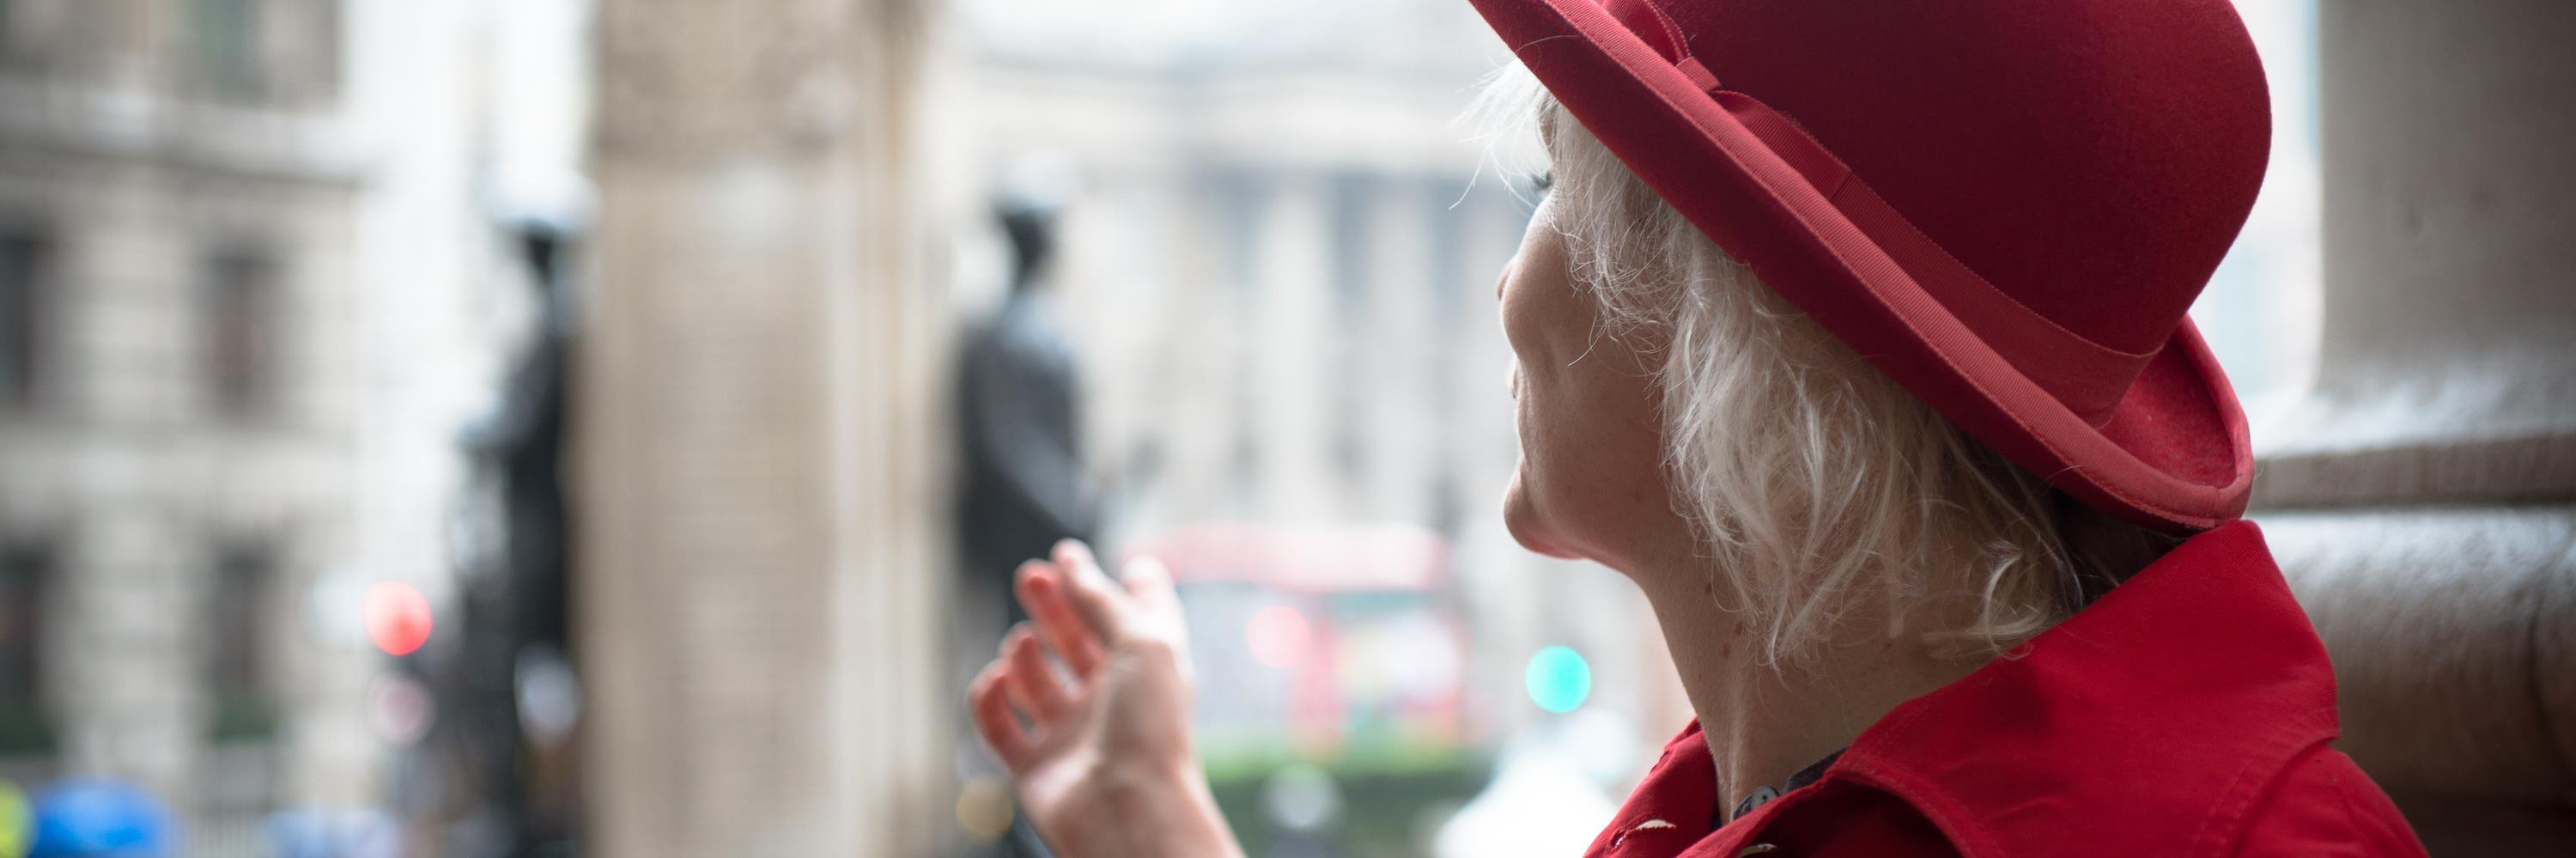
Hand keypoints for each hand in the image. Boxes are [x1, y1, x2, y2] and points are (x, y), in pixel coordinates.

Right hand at [969, 540, 1243, 857]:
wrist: (1128, 812)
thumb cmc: (1150, 728)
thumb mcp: (1141, 643)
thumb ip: (1102, 599)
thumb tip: (1071, 559)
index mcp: (1147, 668)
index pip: (1130, 616)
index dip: (1104, 583)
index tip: (1071, 554)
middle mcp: (1110, 698)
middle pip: (1074, 638)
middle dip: (1052, 604)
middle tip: (1031, 577)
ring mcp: (1070, 732)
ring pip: (1034, 678)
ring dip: (1023, 652)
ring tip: (1024, 644)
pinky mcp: (1033, 764)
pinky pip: (998, 721)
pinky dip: (991, 696)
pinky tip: (998, 680)